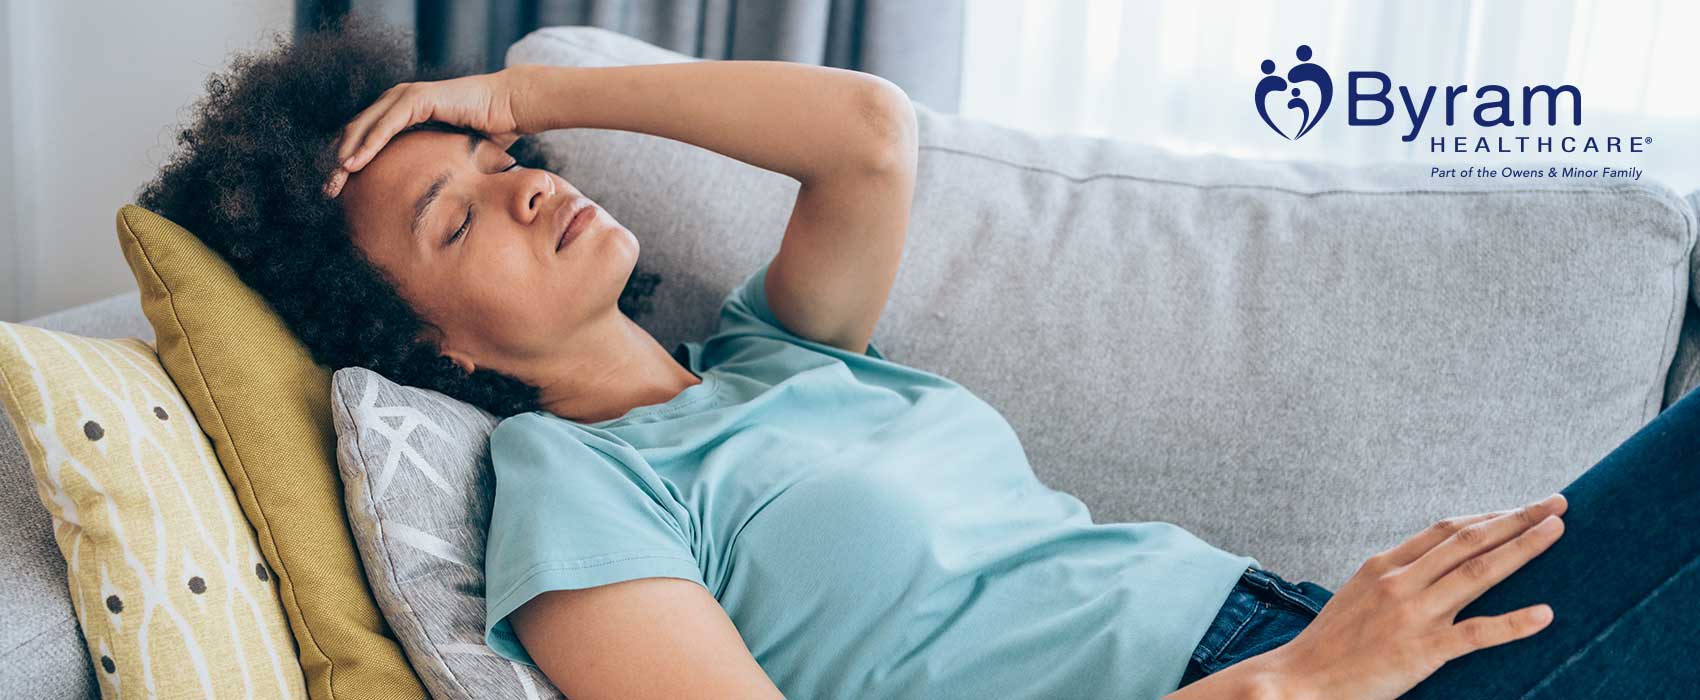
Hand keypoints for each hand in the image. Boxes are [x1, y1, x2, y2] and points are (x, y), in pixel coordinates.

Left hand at [324, 68, 525, 197]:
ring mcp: (406, 96)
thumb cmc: (490, 132)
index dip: (348, 163)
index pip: (364, 138)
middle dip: (338, 163)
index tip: (338, 192)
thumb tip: (426, 199)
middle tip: (327, 191)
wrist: (512, 108)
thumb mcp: (449, 155)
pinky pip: (385, 124)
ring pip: (363, 128)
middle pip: (356, 132)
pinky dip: (368, 144)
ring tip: (334, 182)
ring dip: (345, 156)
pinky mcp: (418, 98)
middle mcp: (398, 101)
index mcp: (402, 114)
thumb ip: (430, 166)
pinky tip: (353, 164)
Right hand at [1261, 493, 1566, 699]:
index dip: (1487, 516)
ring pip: (1479, 572)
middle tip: (1556, 503)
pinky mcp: (1423, 652)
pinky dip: (1515, 622)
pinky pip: (1478, 633)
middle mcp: (1400, 582)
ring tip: (1557, 532)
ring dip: (1523, 548)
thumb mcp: (1357, 595)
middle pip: (1469, 540)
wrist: (1300, 679)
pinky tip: (1545, 615)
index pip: (1445, 530)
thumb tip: (1430, 566)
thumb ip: (1394, 577)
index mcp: (1383, 565)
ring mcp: (1413, 615)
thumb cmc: (1330, 643)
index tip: (1519, 509)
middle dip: (1517, 518)